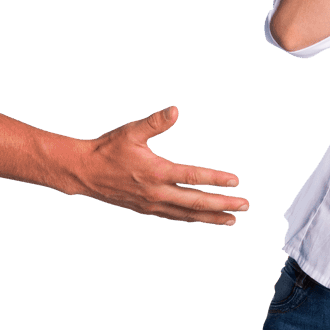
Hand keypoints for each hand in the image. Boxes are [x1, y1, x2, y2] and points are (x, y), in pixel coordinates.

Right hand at [75, 106, 248, 224]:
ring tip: (232, 219)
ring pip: (187, 215)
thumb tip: (175, 110)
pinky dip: (191, 219)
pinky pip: (174, 218)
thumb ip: (155, 122)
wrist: (83, 173)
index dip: (216, 180)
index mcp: (156, 172)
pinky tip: (202, 219)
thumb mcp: (131, 131)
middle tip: (245, 206)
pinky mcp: (145, 210)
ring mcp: (151, 205)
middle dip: (223, 205)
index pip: (193, 178)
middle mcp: (156, 193)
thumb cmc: (107, 149)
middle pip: (196, 203)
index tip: (235, 181)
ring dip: (211, 217)